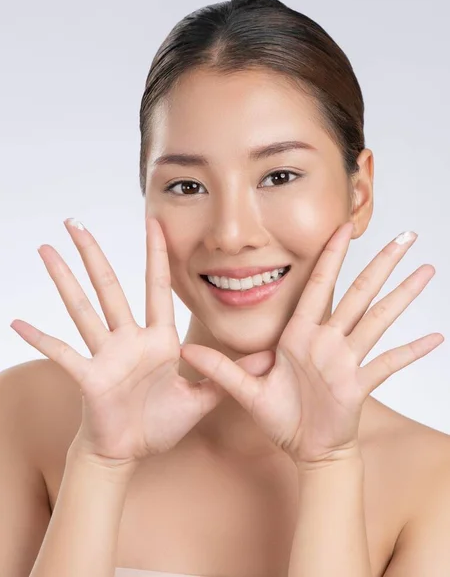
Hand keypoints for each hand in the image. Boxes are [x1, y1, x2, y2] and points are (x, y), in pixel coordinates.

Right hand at [10, 216, 274, 466]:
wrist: (131, 451)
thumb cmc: (161, 422)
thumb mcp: (202, 398)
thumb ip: (227, 375)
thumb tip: (267, 359)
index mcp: (158, 339)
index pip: (156, 287)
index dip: (156, 255)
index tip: (153, 222)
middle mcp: (129, 339)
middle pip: (110, 286)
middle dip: (94, 253)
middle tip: (75, 221)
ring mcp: (106, 355)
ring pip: (83, 308)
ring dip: (64, 280)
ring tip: (45, 250)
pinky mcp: (89, 376)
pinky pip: (63, 353)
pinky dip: (41, 339)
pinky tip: (17, 322)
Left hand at [180, 222, 443, 466]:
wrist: (304, 450)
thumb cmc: (281, 418)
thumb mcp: (247, 391)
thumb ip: (220, 369)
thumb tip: (185, 352)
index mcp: (300, 335)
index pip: (318, 285)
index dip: (330, 256)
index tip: (342, 227)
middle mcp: (327, 341)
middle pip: (358, 293)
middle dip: (380, 264)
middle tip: (405, 236)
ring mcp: (347, 360)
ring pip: (378, 319)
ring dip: (402, 295)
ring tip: (427, 271)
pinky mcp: (360, 384)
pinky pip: (388, 363)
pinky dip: (411, 350)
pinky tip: (435, 336)